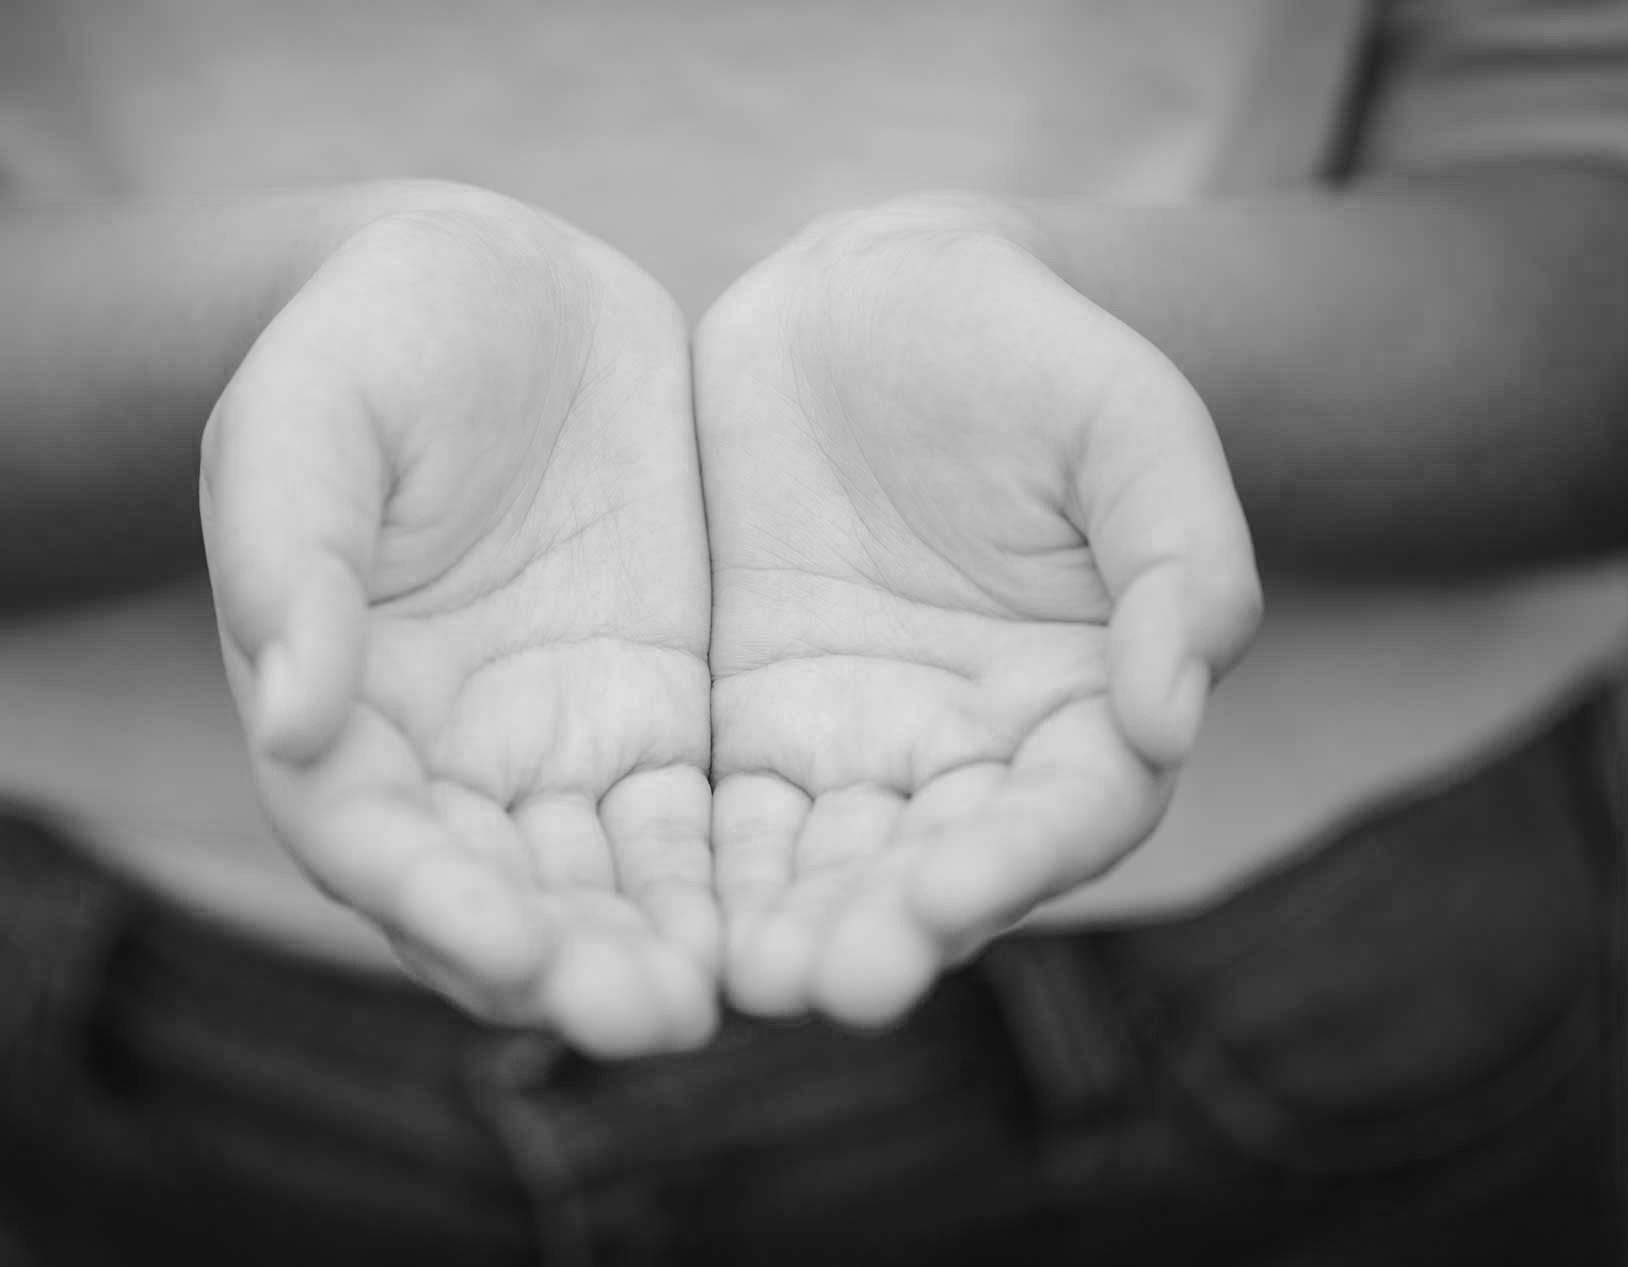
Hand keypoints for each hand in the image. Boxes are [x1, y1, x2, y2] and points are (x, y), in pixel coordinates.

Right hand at [201, 185, 715, 1056]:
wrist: (505, 288)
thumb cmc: (374, 340)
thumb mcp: (312, 411)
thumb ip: (290, 550)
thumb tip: (292, 718)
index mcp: (337, 706)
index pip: (371, 837)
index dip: (431, 900)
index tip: (506, 948)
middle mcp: (445, 762)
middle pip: (498, 897)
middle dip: (566, 966)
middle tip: (649, 1015)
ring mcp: (559, 749)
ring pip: (604, 887)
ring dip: (656, 952)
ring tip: (723, 1001)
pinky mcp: (660, 722)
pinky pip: (700, 826)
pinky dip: (733, 886)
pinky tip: (795, 920)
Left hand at [694, 194, 1261, 1026]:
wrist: (877, 307)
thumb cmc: (1033, 357)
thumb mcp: (1129, 424)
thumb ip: (1179, 557)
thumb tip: (1172, 715)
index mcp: (1087, 709)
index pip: (1067, 815)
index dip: (1015, 862)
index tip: (947, 896)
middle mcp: (971, 762)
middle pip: (934, 874)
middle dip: (884, 932)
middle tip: (828, 981)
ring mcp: (853, 753)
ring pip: (821, 870)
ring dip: (784, 930)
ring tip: (739, 978)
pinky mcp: (748, 731)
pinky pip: (719, 820)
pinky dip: (693, 876)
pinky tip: (648, 915)